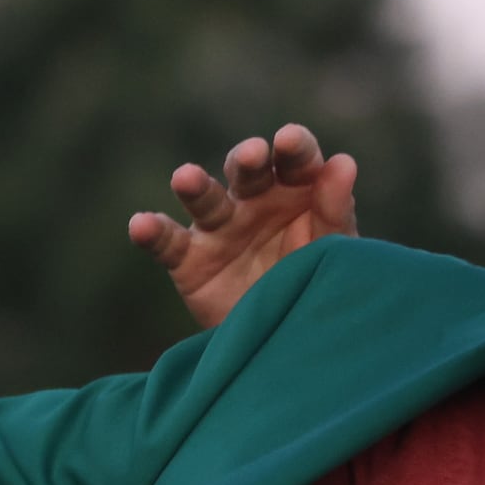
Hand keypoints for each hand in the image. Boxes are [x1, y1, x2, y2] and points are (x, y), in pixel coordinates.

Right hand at [130, 124, 359, 328]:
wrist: (287, 343)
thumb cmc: (316, 285)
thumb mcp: (335, 252)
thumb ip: (336, 212)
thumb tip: (344, 162)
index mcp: (296, 192)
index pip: (296, 160)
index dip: (295, 148)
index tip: (291, 141)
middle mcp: (254, 202)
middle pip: (248, 172)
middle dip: (248, 160)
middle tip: (253, 155)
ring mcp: (219, 229)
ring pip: (204, 199)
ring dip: (195, 185)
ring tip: (186, 177)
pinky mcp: (189, 261)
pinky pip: (167, 243)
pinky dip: (152, 232)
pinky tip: (141, 225)